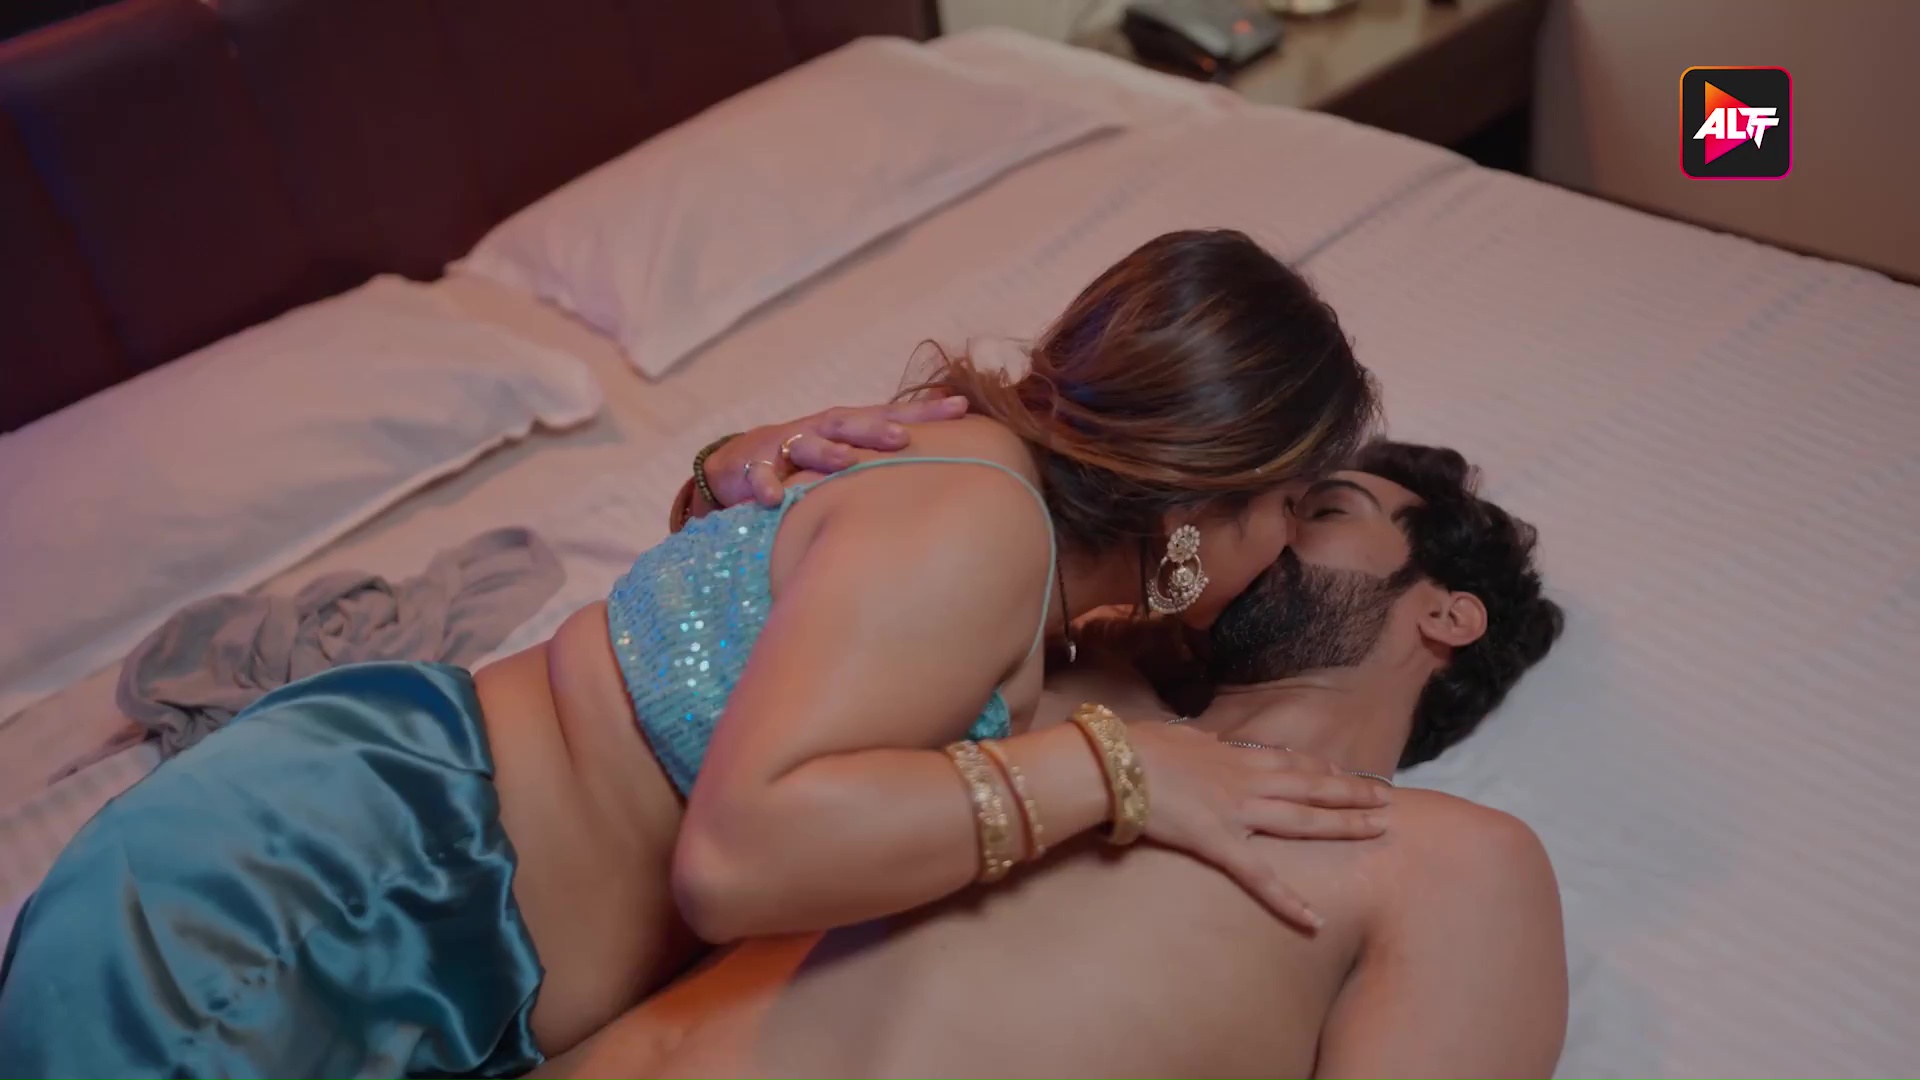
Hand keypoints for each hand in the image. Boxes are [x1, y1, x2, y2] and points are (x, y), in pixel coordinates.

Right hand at [705, 396, 969, 508]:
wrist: (738, 464)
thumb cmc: (806, 461)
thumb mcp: (845, 455)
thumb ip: (884, 460)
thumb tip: (943, 470)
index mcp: (848, 427)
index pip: (891, 416)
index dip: (925, 412)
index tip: (962, 406)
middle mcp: (820, 429)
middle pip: (851, 423)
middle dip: (876, 429)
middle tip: (901, 438)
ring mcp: (786, 445)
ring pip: (808, 444)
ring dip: (826, 452)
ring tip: (845, 462)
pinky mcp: (752, 466)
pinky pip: (759, 475)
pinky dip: (765, 485)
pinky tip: (772, 498)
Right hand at [1124, 722, 1389, 930]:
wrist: (1114, 764)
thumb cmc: (1135, 746)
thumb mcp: (1175, 735)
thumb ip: (1199, 742)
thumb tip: (1206, 740)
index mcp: (1233, 755)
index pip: (1289, 761)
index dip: (1321, 768)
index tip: (1345, 773)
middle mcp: (1246, 780)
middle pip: (1311, 786)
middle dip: (1352, 792)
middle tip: (1387, 799)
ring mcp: (1238, 812)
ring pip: (1303, 819)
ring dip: (1343, 824)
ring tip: (1378, 829)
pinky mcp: (1220, 843)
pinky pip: (1260, 877)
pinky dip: (1288, 901)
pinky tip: (1314, 921)